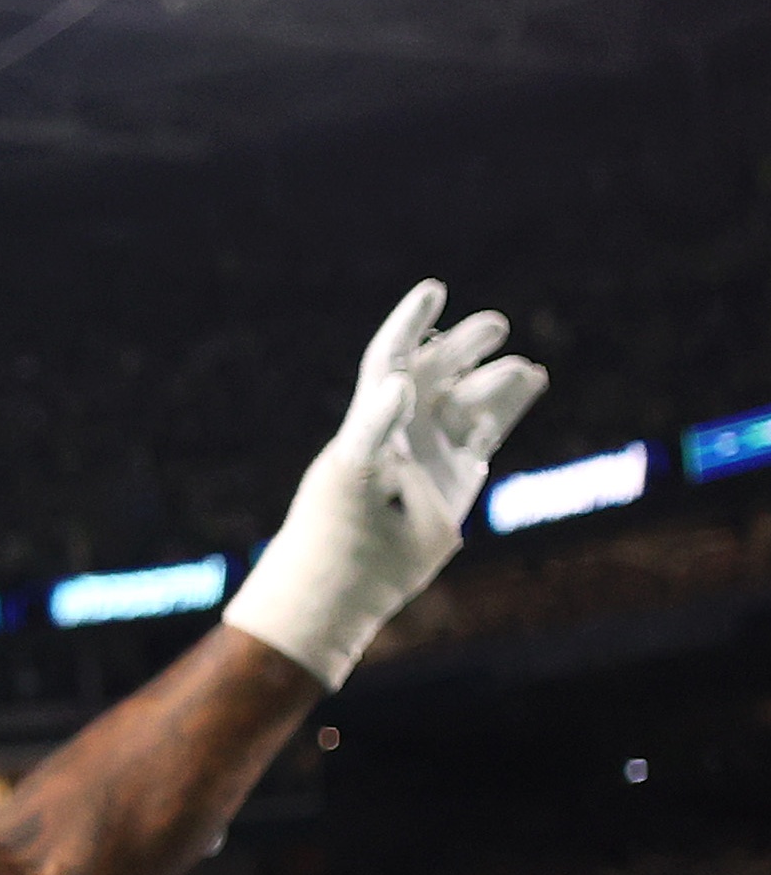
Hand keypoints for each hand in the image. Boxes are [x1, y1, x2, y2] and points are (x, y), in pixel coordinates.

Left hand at [220, 280, 548, 687]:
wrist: (346, 584)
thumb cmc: (338, 531)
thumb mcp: (353, 476)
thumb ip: (373, 426)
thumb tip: (397, 383)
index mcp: (371, 421)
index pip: (391, 358)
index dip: (411, 324)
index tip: (433, 290)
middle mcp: (402, 430)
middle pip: (437, 372)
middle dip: (464, 345)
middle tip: (495, 326)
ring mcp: (431, 451)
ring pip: (469, 398)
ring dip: (494, 377)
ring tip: (524, 369)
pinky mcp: (457, 475)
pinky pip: (489, 427)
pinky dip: (511, 403)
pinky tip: (535, 377)